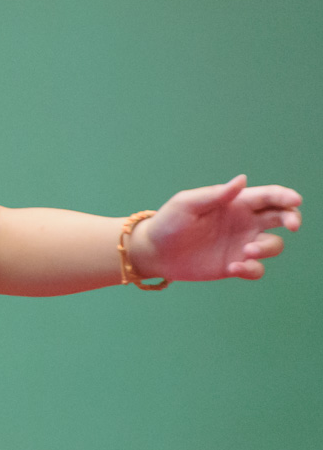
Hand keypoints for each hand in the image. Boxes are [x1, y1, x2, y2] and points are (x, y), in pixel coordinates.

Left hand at [132, 176, 301, 281]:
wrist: (154, 252)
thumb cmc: (168, 222)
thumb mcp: (187, 204)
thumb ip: (215, 194)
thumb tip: (242, 180)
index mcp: (236, 203)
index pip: (268, 196)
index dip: (285, 197)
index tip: (294, 201)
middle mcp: (244, 222)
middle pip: (281, 217)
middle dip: (292, 218)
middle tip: (292, 225)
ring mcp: (241, 244)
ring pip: (273, 245)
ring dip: (267, 248)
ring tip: (246, 251)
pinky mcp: (235, 265)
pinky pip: (256, 269)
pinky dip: (252, 269)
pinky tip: (233, 268)